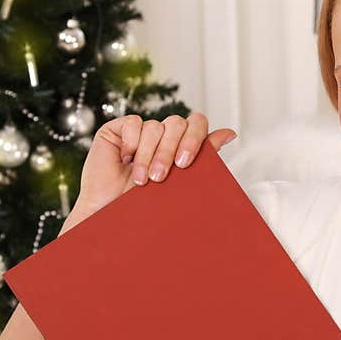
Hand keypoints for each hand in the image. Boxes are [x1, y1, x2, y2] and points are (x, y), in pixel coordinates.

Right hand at [72, 113, 236, 216]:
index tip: (184, 164)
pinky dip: (131, 143)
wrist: (110, 217)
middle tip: (160, 177)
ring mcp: (140, 132)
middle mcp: (161, 137)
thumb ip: (203, 156)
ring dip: (148, 156)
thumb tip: (230, 133)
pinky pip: (134, 123)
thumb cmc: (143, 206)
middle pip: (177, 123)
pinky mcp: (118, 129)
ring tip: (140, 180)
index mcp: (178, 146)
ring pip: (155, 127)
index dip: (194, 138)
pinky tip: (124, 161)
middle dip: (169, 151)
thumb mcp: (181, 183)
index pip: (196, 124)